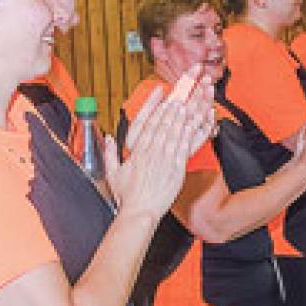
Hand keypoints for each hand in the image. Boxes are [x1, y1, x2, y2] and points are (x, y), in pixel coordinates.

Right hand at [106, 70, 214, 218]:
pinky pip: (186, 149)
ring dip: (183, 116)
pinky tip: (196, 125)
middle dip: (173, 107)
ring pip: (175, 134)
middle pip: (164, 125)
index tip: (163, 97)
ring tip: (190, 102)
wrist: (140, 212)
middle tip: (182, 92)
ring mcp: (165, 160)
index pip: (148, 125)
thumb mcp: (113, 173)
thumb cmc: (127, 196)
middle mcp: (152, 152)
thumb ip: (111, 154)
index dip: (156, 108)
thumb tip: (110, 138)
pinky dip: (191, 136)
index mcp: (137, 152)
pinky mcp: (177, 170)